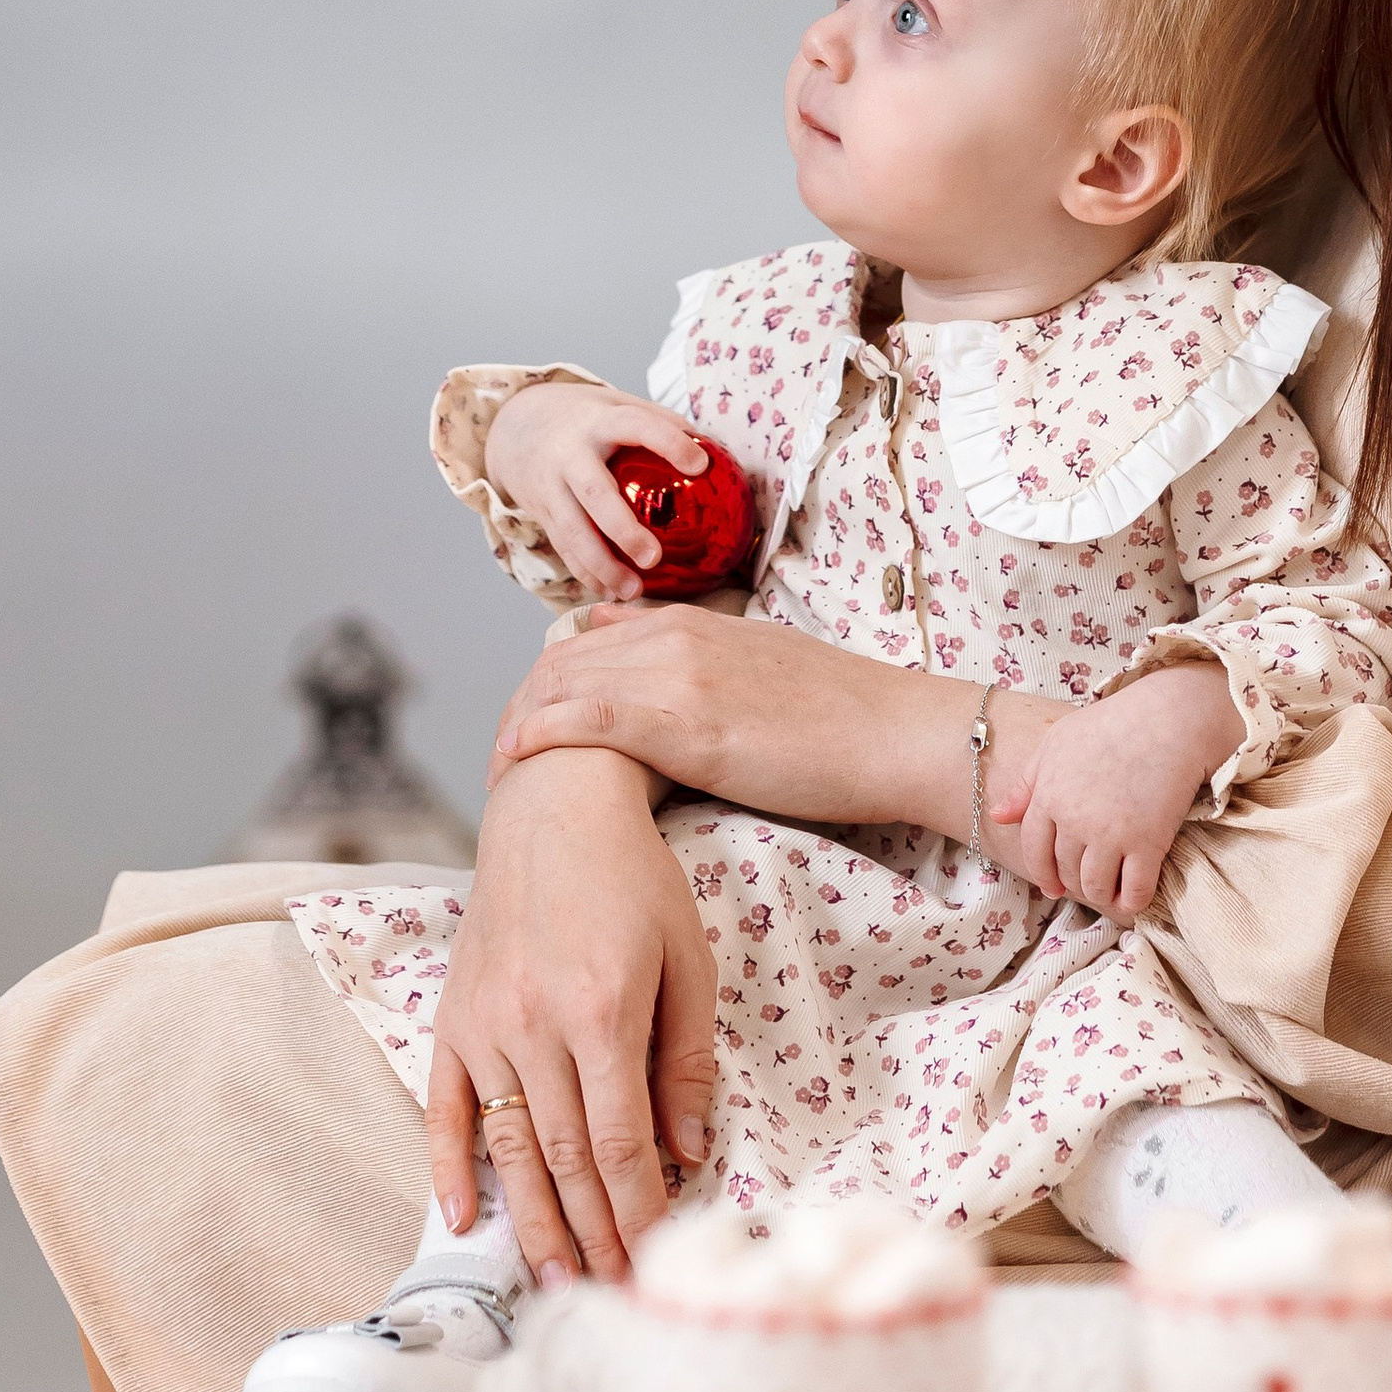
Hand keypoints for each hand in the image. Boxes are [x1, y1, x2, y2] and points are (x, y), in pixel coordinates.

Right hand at [428, 746, 715, 1278]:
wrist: (553, 805)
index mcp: (601, 1014)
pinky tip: (458, 1220)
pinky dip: (447, 1167)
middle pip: (562, 1160)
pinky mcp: (451, 1018)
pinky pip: (443, 1108)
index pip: (620, 1144)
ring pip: (506, 1148)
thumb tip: (686, 1152)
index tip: (653, 1263)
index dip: (637, 1213)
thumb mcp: (688, 959)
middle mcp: (534, 1028)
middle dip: (589, 1236)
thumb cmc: (635, 878)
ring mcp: (484, 1026)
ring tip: (549, 1281)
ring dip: (528, 1222)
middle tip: (607, 1294)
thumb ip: (685, 1058)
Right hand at [483, 379, 713, 600]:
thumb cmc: (586, 417)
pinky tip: (611, 592)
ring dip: (602, 566)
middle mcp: (570, 453)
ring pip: (572, 532)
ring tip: (634, 591)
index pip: (635, 426)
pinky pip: (563, 547)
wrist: (516, 424)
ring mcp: (551, 485)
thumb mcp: (618, 404)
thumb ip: (660, 423)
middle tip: (654, 558)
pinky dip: (586, 573)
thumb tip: (715, 452)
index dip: (667, 442)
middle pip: (595, 495)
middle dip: (622, 530)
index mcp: (599, 421)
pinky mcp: (541, 511)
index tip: (699, 464)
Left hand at [488, 597, 984, 830]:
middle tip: (499, 755)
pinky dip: (544, 734)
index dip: (551, 683)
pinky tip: (516, 757)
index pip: (592, 642)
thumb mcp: (762, 667)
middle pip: (567, 662)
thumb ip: (701, 660)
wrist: (893, 732)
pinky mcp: (687, 721)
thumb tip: (641, 654)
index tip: (528, 725)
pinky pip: (591, 719)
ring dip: (522, 724)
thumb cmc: (843, 716)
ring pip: (569, 686)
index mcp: (696, 624)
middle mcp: (678, 638)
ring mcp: (680, 675)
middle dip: (524, 705)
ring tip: (497, 767)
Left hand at [984, 661, 1239, 917]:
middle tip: (1087, 883)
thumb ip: (1026, 783)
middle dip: (1073, 883)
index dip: (1042, 873)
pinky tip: (1133, 898)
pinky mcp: (1147, 844)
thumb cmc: (1111, 725)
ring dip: (1101, 896)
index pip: (1034, 851)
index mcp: (1049, 796)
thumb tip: (998, 816)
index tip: (1053, 885)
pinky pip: (1133, 891)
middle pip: (1065, 871)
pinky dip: (1131, 902)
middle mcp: (1074, 821)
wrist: (1169, 719)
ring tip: (1110, 892)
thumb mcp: (1056, 743)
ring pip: (1095, 888)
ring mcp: (1111, 835)